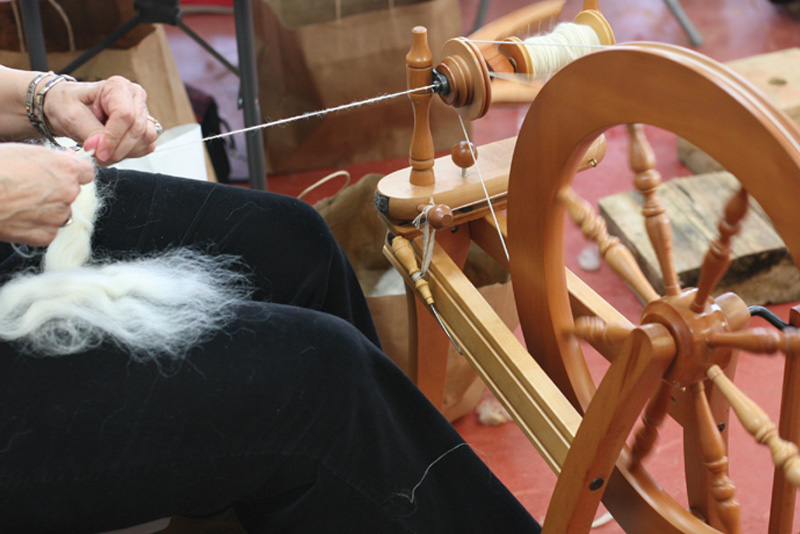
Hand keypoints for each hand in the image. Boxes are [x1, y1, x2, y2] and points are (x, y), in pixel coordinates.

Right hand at [0, 144, 94, 245]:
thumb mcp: (25, 151)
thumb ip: (53, 157)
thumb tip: (68, 157)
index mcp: (67, 169)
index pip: (86, 173)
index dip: (73, 173)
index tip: (63, 174)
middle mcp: (68, 193)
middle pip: (72, 193)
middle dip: (57, 191)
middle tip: (31, 189)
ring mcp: (58, 215)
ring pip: (61, 213)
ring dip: (48, 210)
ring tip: (21, 203)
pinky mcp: (45, 234)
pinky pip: (48, 231)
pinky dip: (36, 227)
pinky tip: (18, 217)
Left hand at [42, 76, 158, 164]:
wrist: (67, 108)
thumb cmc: (68, 104)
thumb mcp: (72, 116)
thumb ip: (90, 132)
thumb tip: (102, 148)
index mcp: (118, 86)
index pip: (125, 115)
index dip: (113, 137)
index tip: (99, 152)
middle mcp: (134, 97)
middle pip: (137, 129)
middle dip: (118, 148)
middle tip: (99, 156)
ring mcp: (142, 113)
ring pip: (145, 139)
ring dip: (125, 152)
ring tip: (104, 152)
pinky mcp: (144, 128)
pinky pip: (146, 146)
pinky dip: (130, 153)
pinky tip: (113, 150)